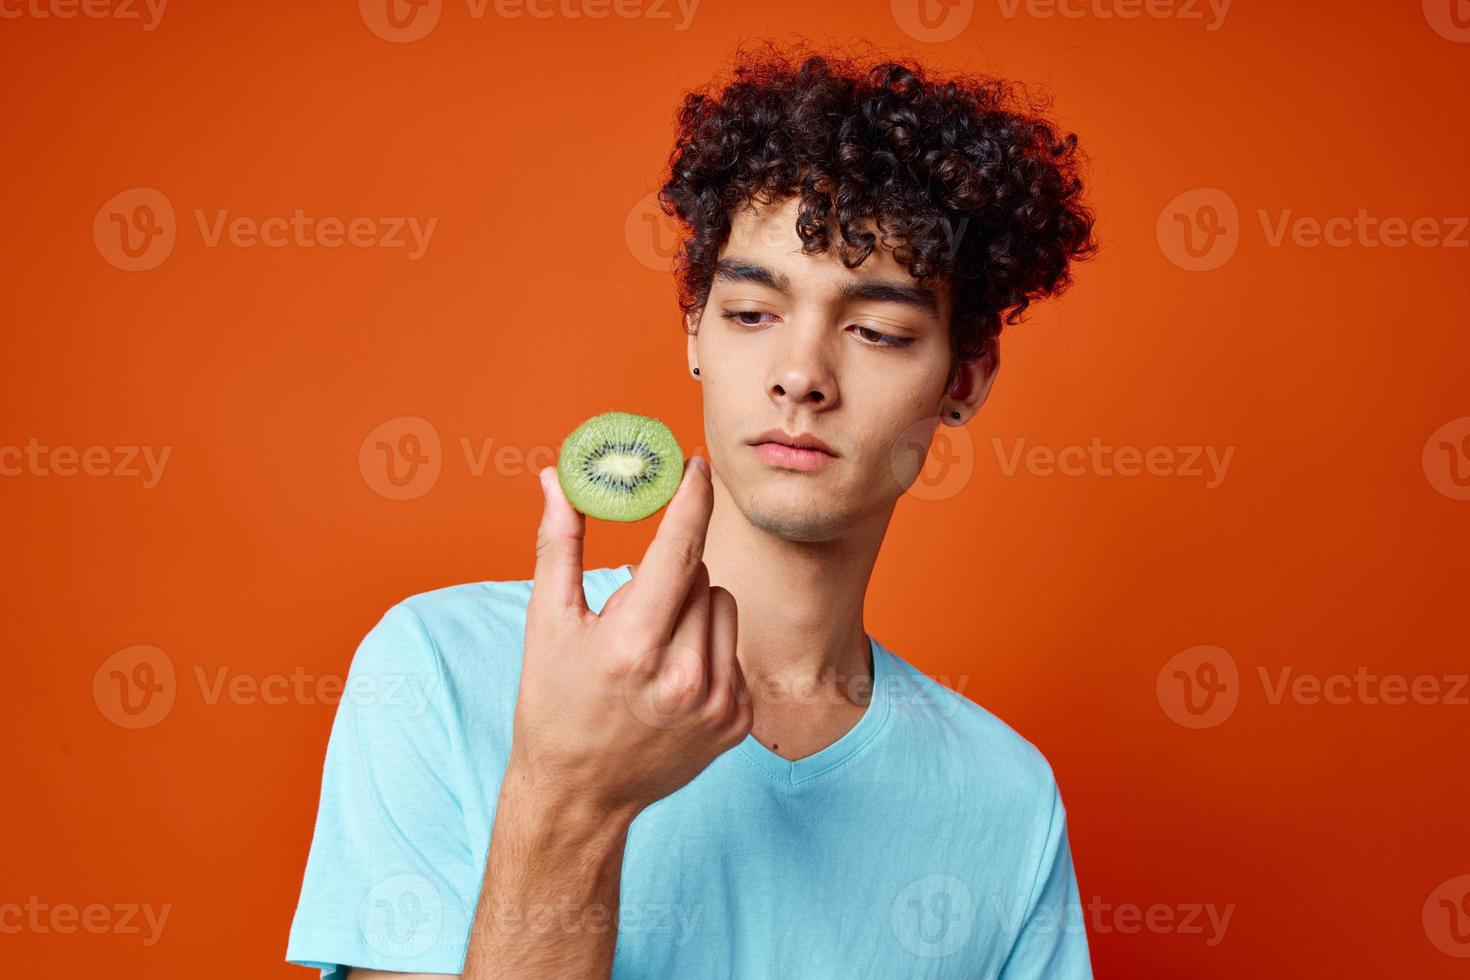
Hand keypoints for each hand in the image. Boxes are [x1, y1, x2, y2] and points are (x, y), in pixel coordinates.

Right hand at [508, 456, 751, 819]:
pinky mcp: (737, 721)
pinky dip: (708, 646)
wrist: (580, 794)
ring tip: (653, 646)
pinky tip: (673, 678)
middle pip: (699, 574)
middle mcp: (682, 676)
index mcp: (632, 646)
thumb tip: (555, 478)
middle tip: (635, 607)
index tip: (696, 465)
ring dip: (694, 607)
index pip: (679, 549)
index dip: (691, 499)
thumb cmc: (554, 703)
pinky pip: (735, 647)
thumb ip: (559, 543)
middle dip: (671, 572)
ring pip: (723, 605)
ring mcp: (716, 703)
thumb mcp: (547, 623)